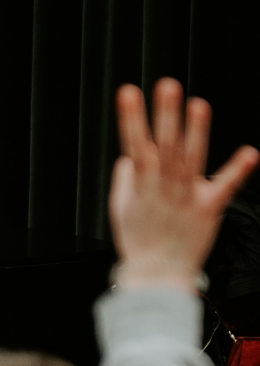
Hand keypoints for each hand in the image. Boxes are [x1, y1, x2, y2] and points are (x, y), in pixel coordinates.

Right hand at [110, 79, 257, 290]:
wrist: (156, 277)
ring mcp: (186, 197)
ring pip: (191, 159)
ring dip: (196, 132)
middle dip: (165, 116)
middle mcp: (163, 187)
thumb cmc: (139, 244)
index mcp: (141, 185)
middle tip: (167, 88)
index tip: (128, 93)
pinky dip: (238, 171)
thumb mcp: (119, 210)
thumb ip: (124, 180)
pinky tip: (251, 154)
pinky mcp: (208, 209)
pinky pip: (225, 187)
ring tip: (198, 106)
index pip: (134, 144)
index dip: (130, 118)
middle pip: (164, 145)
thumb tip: (127, 158)